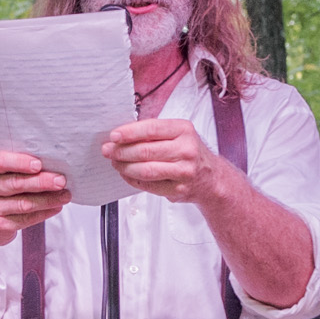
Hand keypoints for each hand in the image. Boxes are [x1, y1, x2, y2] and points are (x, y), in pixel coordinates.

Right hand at [0, 149, 68, 248]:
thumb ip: (16, 168)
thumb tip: (51, 166)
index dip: (20, 162)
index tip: (39, 164)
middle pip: (15, 183)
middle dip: (42, 181)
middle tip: (61, 181)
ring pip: (23, 203)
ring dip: (48, 199)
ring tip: (65, 195)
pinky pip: (25, 219)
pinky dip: (44, 213)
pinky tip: (56, 207)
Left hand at [101, 118, 222, 202]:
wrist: (210, 178)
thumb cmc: (188, 152)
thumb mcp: (178, 134)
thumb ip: (154, 132)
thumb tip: (121, 136)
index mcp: (184, 130)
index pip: (151, 129)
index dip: (129, 132)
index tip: (114, 136)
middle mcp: (186, 149)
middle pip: (145, 151)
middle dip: (121, 151)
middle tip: (108, 151)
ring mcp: (184, 171)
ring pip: (145, 170)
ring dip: (125, 167)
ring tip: (115, 163)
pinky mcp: (179, 189)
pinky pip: (149, 185)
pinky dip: (133, 180)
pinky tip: (126, 174)